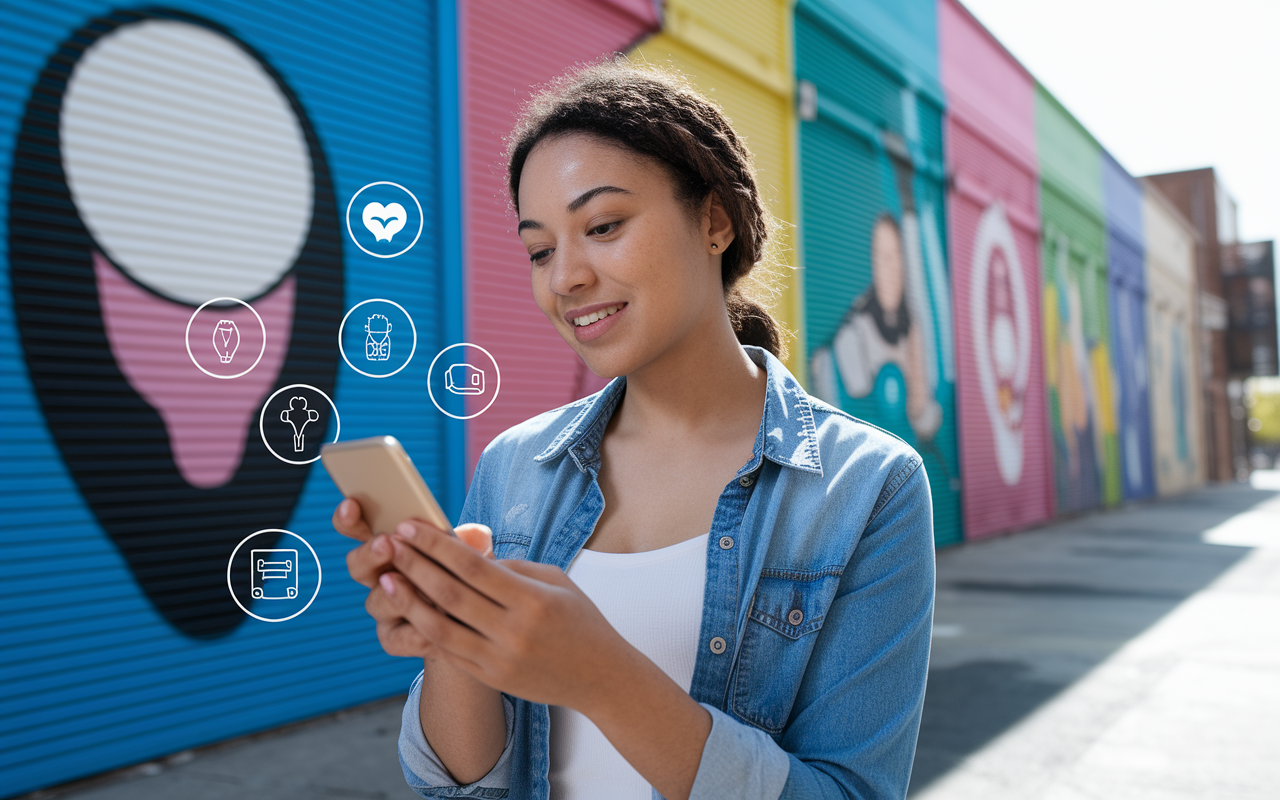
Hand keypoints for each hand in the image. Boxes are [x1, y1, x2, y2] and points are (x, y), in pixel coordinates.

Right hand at [332, 498, 492, 659]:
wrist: (478, 623)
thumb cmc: (469, 578)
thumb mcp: (473, 557)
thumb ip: (472, 545)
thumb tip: (477, 533)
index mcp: (392, 545)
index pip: (357, 527)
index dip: (348, 518)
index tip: (352, 505)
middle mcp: (381, 575)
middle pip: (357, 564)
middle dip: (370, 553)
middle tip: (387, 544)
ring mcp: (385, 608)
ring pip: (376, 601)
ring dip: (394, 593)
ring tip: (418, 587)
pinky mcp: (395, 637)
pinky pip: (395, 637)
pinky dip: (415, 630)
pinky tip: (436, 624)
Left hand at [383, 519, 632, 712]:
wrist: (600, 677)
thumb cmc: (580, 620)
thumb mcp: (556, 581)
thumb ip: (512, 567)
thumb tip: (469, 556)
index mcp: (532, 600)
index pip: (473, 566)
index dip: (436, 545)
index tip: (410, 528)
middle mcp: (513, 631)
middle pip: (450, 594)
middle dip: (414, 566)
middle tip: (388, 545)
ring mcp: (499, 659)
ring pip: (439, 628)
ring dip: (408, 601)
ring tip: (386, 580)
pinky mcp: (491, 678)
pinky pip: (449, 652)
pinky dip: (426, 630)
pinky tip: (409, 611)